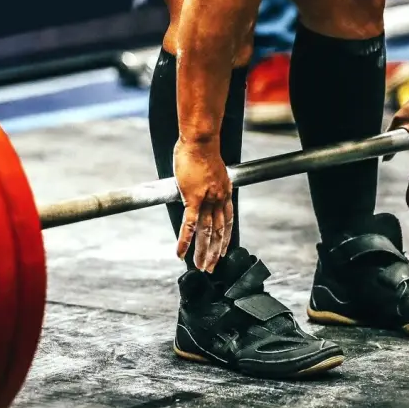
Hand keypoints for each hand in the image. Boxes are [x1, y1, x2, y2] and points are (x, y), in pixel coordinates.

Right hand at [172, 138, 233, 271]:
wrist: (201, 141)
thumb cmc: (202, 149)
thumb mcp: (210, 169)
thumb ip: (206, 181)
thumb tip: (197, 183)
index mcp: (224, 192)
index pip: (227, 221)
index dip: (225, 238)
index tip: (223, 251)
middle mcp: (219, 199)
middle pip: (219, 232)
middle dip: (214, 251)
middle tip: (210, 267)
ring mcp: (207, 200)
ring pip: (206, 232)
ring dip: (202, 251)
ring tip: (199, 266)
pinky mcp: (194, 199)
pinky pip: (189, 225)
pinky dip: (184, 241)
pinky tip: (181, 253)